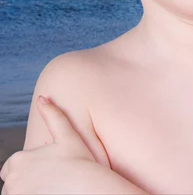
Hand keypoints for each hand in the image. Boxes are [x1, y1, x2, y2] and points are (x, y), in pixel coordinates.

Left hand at [0, 96, 147, 194]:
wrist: (90, 190)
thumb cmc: (80, 162)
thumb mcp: (67, 135)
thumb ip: (53, 115)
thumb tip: (42, 98)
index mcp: (18, 161)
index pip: (11, 167)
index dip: (27, 168)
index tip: (44, 169)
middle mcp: (12, 182)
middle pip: (12, 184)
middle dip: (26, 182)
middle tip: (49, 180)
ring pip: (17, 194)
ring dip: (28, 191)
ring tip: (50, 188)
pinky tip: (49, 193)